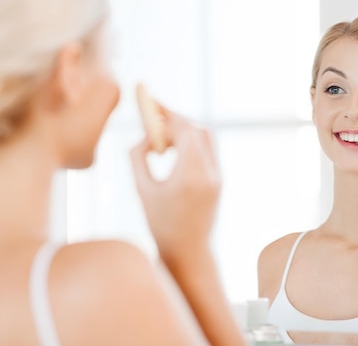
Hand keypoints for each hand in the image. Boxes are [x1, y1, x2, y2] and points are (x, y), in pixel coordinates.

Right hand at [129, 107, 220, 262]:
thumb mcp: (143, 190)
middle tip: (153, 115)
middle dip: (175, 119)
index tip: (149, 104)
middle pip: (197, 129)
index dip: (166, 113)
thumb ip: (138, 158)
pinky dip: (190, 143)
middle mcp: (210, 171)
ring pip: (205, 138)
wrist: (190, 253)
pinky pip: (207, 150)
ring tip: (160, 139)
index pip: (184, 129)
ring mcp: (218, 175)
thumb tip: (142, 137)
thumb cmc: (161, 225)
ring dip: (183, 130)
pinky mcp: (219, 180)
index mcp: (192, 174)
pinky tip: (171, 150)